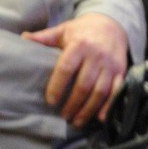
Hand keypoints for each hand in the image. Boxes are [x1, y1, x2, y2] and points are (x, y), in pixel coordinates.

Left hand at [21, 12, 128, 126]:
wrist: (111, 27)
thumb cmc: (83, 32)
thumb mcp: (63, 30)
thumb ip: (44, 37)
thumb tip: (24, 38)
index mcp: (80, 45)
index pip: (66, 68)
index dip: (58, 86)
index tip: (50, 101)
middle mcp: (97, 56)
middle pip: (84, 84)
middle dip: (73, 103)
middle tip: (63, 116)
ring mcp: (110, 66)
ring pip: (100, 92)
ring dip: (88, 109)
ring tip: (77, 121)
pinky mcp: (121, 72)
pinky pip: (116, 92)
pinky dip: (109, 106)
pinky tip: (101, 118)